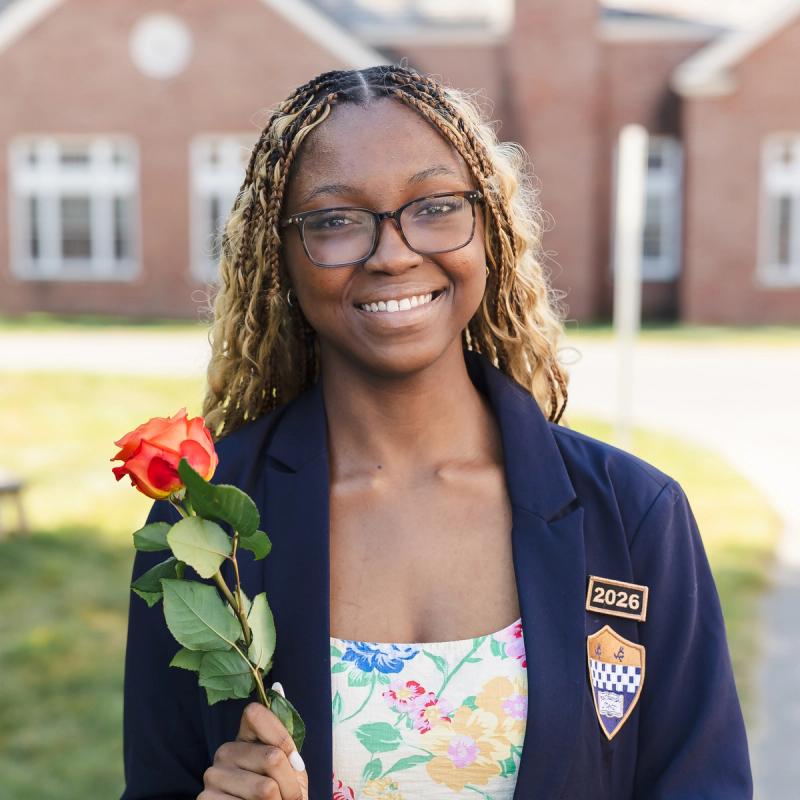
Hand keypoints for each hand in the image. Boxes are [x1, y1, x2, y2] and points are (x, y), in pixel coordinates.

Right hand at [199, 683, 308, 799]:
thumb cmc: (282, 795)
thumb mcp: (290, 765)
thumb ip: (285, 734)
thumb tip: (277, 686)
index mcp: (244, 737)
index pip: (256, 714)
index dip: (283, 739)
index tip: (296, 764)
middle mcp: (225, 751)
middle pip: (272, 757)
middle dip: (290, 784)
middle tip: (289, 797)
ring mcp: (213, 775)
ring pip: (265, 788)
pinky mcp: (205, 799)